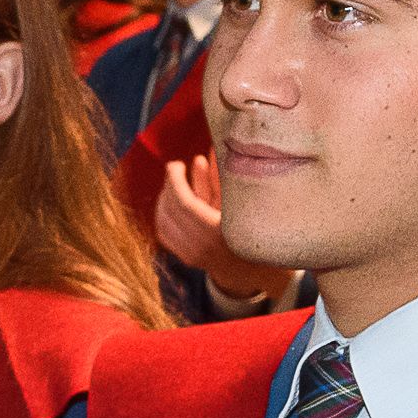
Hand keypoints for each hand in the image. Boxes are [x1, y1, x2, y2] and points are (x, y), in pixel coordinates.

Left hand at [156, 154, 300, 304]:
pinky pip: (163, 232)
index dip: (175, 181)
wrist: (254, 268)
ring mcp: (191, 253)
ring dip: (164, 197)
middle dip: (169, 185)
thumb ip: (224, 180)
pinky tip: (169, 201)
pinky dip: (162, 214)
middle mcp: (202, 244)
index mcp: (219, 231)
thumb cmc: (254, 230)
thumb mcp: (241, 204)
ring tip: (173, 182)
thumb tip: (212, 150)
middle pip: (171, 209)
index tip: (176, 164)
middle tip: (175, 168)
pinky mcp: (185, 257)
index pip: (184, 203)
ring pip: (163, 220)